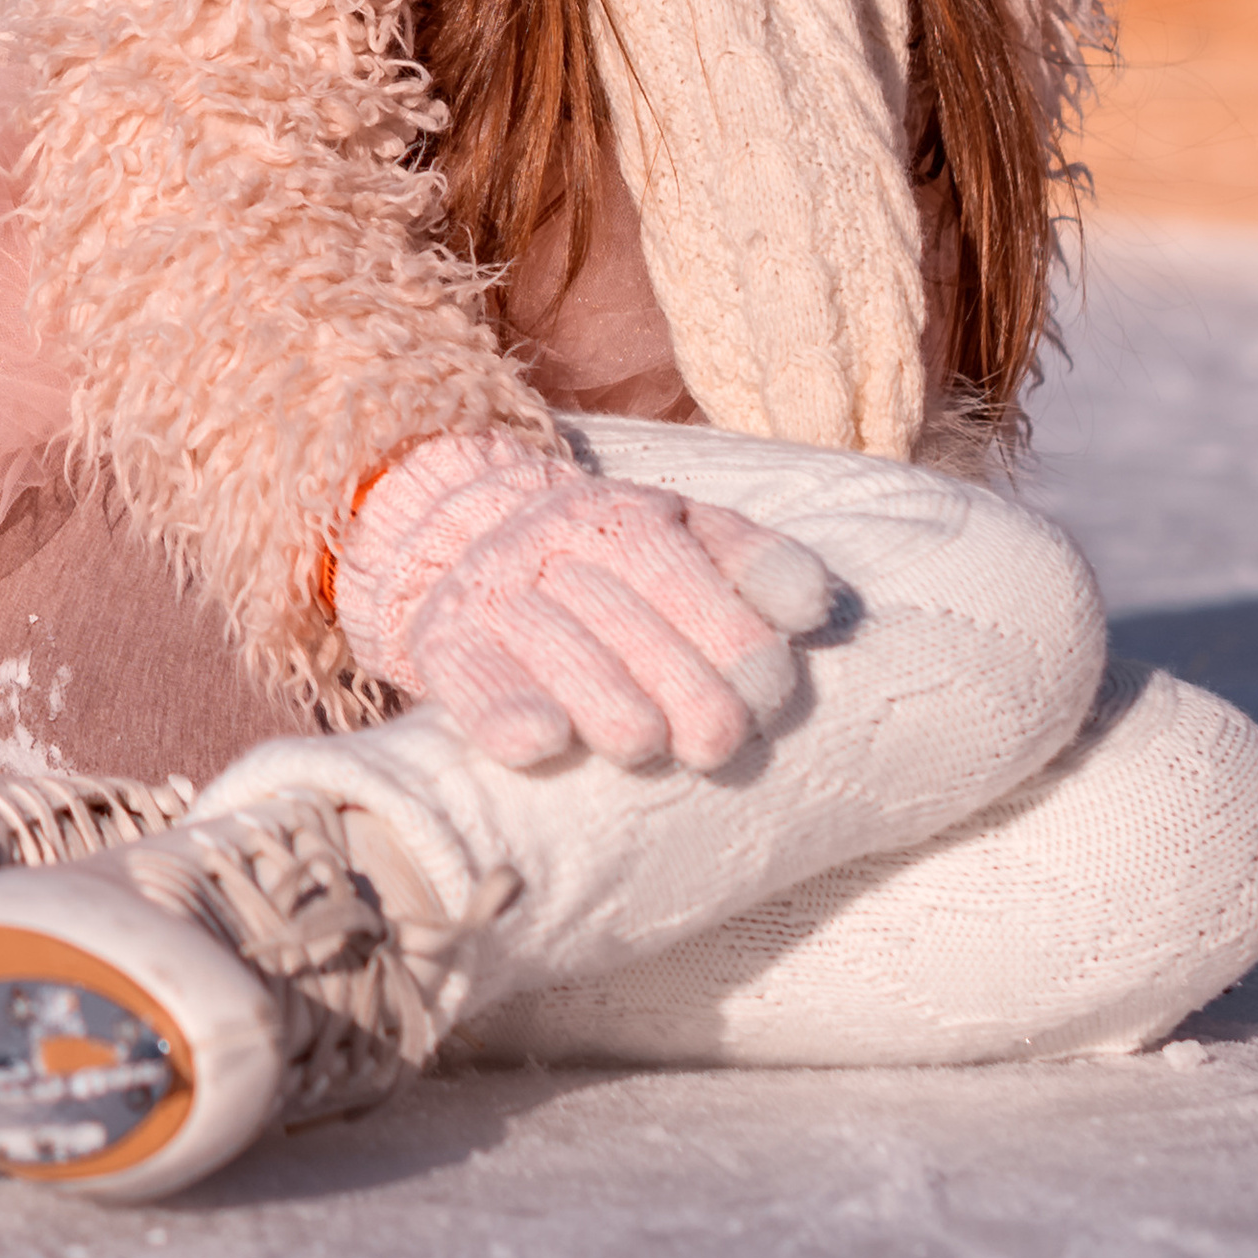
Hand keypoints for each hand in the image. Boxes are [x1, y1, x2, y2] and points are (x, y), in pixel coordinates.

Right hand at [333, 429, 833, 771]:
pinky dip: (501, 710)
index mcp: (620, 514)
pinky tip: (541, 744)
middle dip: (673, 674)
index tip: (769, 690)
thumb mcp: (688, 544)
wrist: (474, 545)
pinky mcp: (441, 642)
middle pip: (615, 607)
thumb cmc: (616, 572)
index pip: (673, 561)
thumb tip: (816, 605)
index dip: (724, 625)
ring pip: (546, 639)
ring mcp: (491, 589)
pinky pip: (468, 676)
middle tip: (719, 739)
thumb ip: (754, 564)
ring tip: (641, 744)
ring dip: (598, 693)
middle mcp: (549, 540)